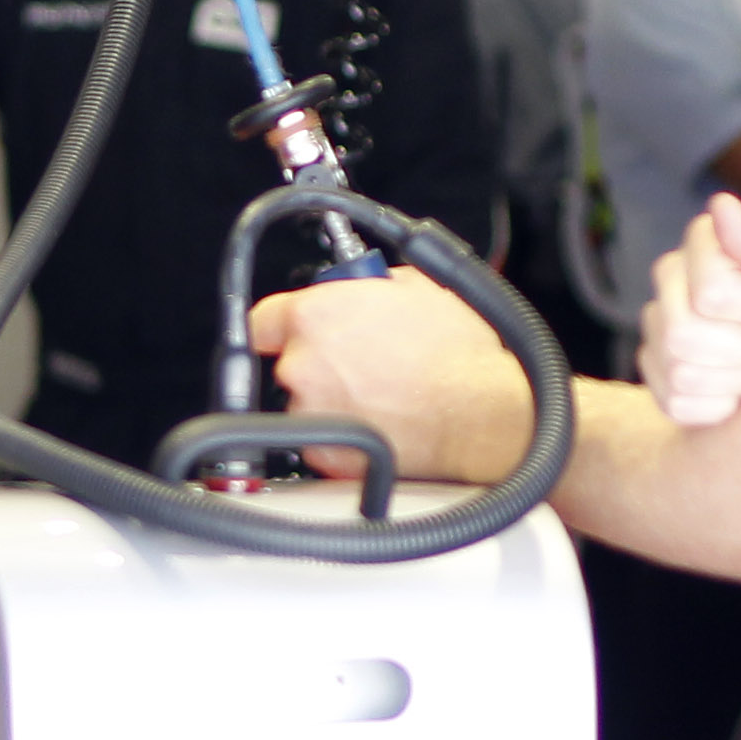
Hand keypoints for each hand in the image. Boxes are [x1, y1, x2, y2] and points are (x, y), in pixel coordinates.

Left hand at [248, 267, 529, 486]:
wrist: (481, 413)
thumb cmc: (457, 354)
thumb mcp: (412, 286)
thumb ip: (364, 285)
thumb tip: (354, 285)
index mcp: (314, 316)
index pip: (259, 320)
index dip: (278, 326)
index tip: (285, 332)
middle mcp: (302, 364)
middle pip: (288, 361)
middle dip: (318, 361)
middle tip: (362, 362)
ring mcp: (310, 412)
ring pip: (304, 403)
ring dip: (331, 399)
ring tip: (381, 393)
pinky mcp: (325, 454)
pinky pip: (321, 440)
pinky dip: (343, 433)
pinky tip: (380, 419)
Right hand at [640, 196, 740, 431]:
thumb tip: (721, 204)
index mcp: (702, 244)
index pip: (706, 295)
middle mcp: (671, 281)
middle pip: (680, 337)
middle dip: (738, 348)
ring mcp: (660, 329)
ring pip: (679, 374)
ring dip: (730, 379)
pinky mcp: (660, 375)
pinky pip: (675, 406)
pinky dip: (716, 407)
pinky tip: (738, 389)